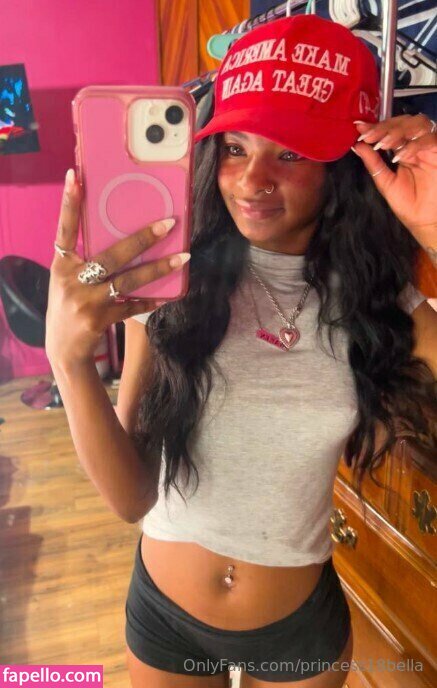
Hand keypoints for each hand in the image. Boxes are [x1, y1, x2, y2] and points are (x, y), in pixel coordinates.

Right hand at [46, 169, 189, 365]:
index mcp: (61, 264)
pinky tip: (167, 295)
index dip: (69, 203)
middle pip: (111, 255)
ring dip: (158, 269)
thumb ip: (85, 261)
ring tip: (183, 258)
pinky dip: (150, 300)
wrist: (64, 349)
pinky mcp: (100, 319)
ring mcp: (86, 302)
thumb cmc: (69, 305)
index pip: (64, 228)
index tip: (76, 176)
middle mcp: (72, 280)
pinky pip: (132, 306)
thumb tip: (124, 239)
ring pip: (128, 281)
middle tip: (169, 223)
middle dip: (142, 238)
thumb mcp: (67, 280)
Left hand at [351, 114, 436, 244]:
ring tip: (383, 143)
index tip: (360, 128)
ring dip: (399, 131)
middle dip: (385, 127)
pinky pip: (431, 140)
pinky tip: (401, 155)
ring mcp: (429, 147)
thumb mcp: (385, 182)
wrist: (425, 221)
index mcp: (402, 149)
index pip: (389, 130)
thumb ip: (373, 163)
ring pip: (418, 124)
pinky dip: (415, 145)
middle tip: (370, 136)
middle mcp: (416, 144)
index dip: (375, 127)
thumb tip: (357, 146)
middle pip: (404, 122)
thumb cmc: (407, 203)